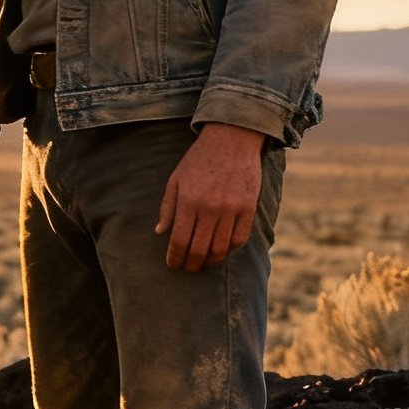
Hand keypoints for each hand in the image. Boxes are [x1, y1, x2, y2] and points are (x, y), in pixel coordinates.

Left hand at [156, 123, 267, 271]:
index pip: (180, 240)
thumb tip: (160, 232)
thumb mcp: (176, 179)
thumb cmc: (199, 159)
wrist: (231, 140)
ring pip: (221, 248)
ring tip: (203, 262)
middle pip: (200, 249)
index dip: (175, 257)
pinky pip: (240, 238)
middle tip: (187, 268)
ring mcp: (231, 209)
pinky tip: (222, 249)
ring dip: (210, 260)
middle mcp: (210, 208)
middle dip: (192, 264)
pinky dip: (230, 249)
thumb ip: (168, 207)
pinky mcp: (248, 208)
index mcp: (189, 201)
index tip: (172, 264)